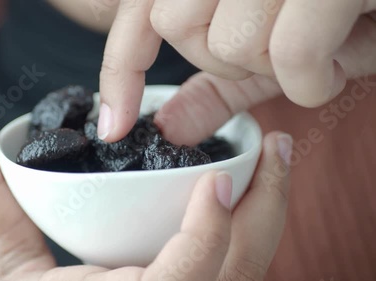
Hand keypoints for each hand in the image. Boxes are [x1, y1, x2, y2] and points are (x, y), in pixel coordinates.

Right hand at [0, 104, 292, 280]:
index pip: (183, 279)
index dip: (208, 234)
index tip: (221, 182)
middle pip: (237, 273)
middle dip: (267, 211)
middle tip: (277, 147)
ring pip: (246, 276)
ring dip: (266, 219)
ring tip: (272, 164)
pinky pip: (234, 276)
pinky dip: (249, 236)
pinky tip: (247, 199)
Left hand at [98, 0, 375, 140]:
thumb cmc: (340, 21)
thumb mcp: (268, 56)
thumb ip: (214, 90)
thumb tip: (167, 129)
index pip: (142, 14)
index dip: (119, 72)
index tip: (113, 128)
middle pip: (178, 24)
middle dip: (225, 58)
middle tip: (276, 46)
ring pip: (231, 43)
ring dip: (277, 66)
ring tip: (318, 45)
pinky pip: (289, 54)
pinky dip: (313, 82)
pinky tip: (340, 59)